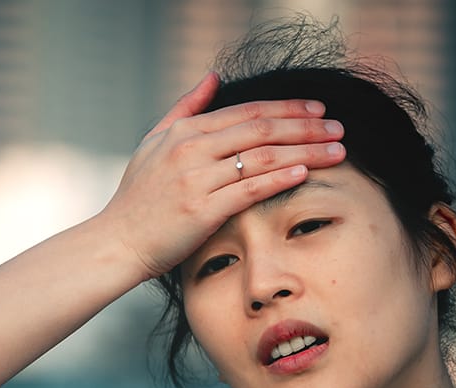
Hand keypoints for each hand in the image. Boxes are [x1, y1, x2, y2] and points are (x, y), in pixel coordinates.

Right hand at [98, 72, 347, 279]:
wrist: (117, 241)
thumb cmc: (137, 198)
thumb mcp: (153, 143)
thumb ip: (185, 109)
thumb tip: (214, 77)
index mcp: (184, 132)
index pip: (247, 111)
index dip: (287, 108)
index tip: (318, 110)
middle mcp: (191, 149)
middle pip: (262, 129)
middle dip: (306, 126)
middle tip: (339, 128)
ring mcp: (196, 179)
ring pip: (263, 157)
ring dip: (305, 151)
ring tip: (337, 151)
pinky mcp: (202, 210)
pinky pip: (250, 189)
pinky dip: (280, 178)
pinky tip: (305, 172)